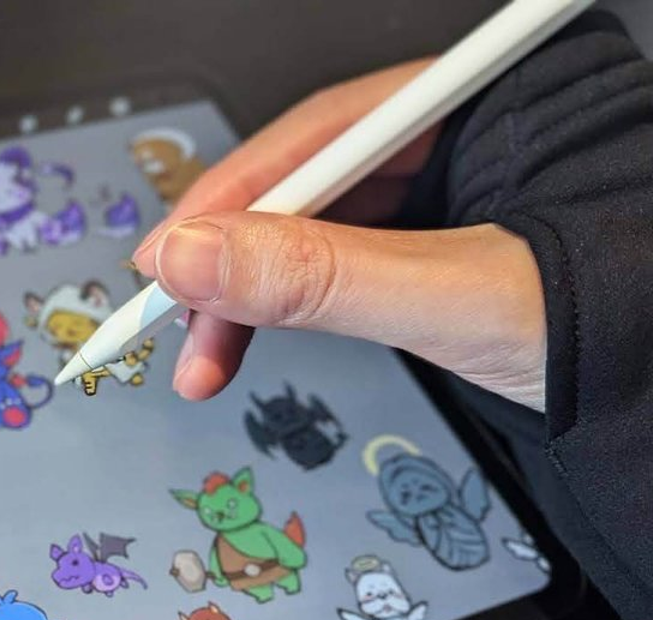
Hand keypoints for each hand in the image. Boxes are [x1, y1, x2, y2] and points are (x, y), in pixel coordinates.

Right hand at [133, 59, 545, 410]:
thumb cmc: (620, 331)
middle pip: (301, 187)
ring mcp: (438, 198)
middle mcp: (449, 141)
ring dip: (245, 298)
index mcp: (469, 107)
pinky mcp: (428, 252)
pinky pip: (331, 266)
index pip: (316, 137)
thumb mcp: (454, 299)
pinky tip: (255, 339)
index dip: (225, 203)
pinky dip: (285, 310)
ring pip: (307, 232)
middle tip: (178, 332)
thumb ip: (321, 276)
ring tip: (207, 361)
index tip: (163, 264)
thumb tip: (194, 257)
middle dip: (230, 267)